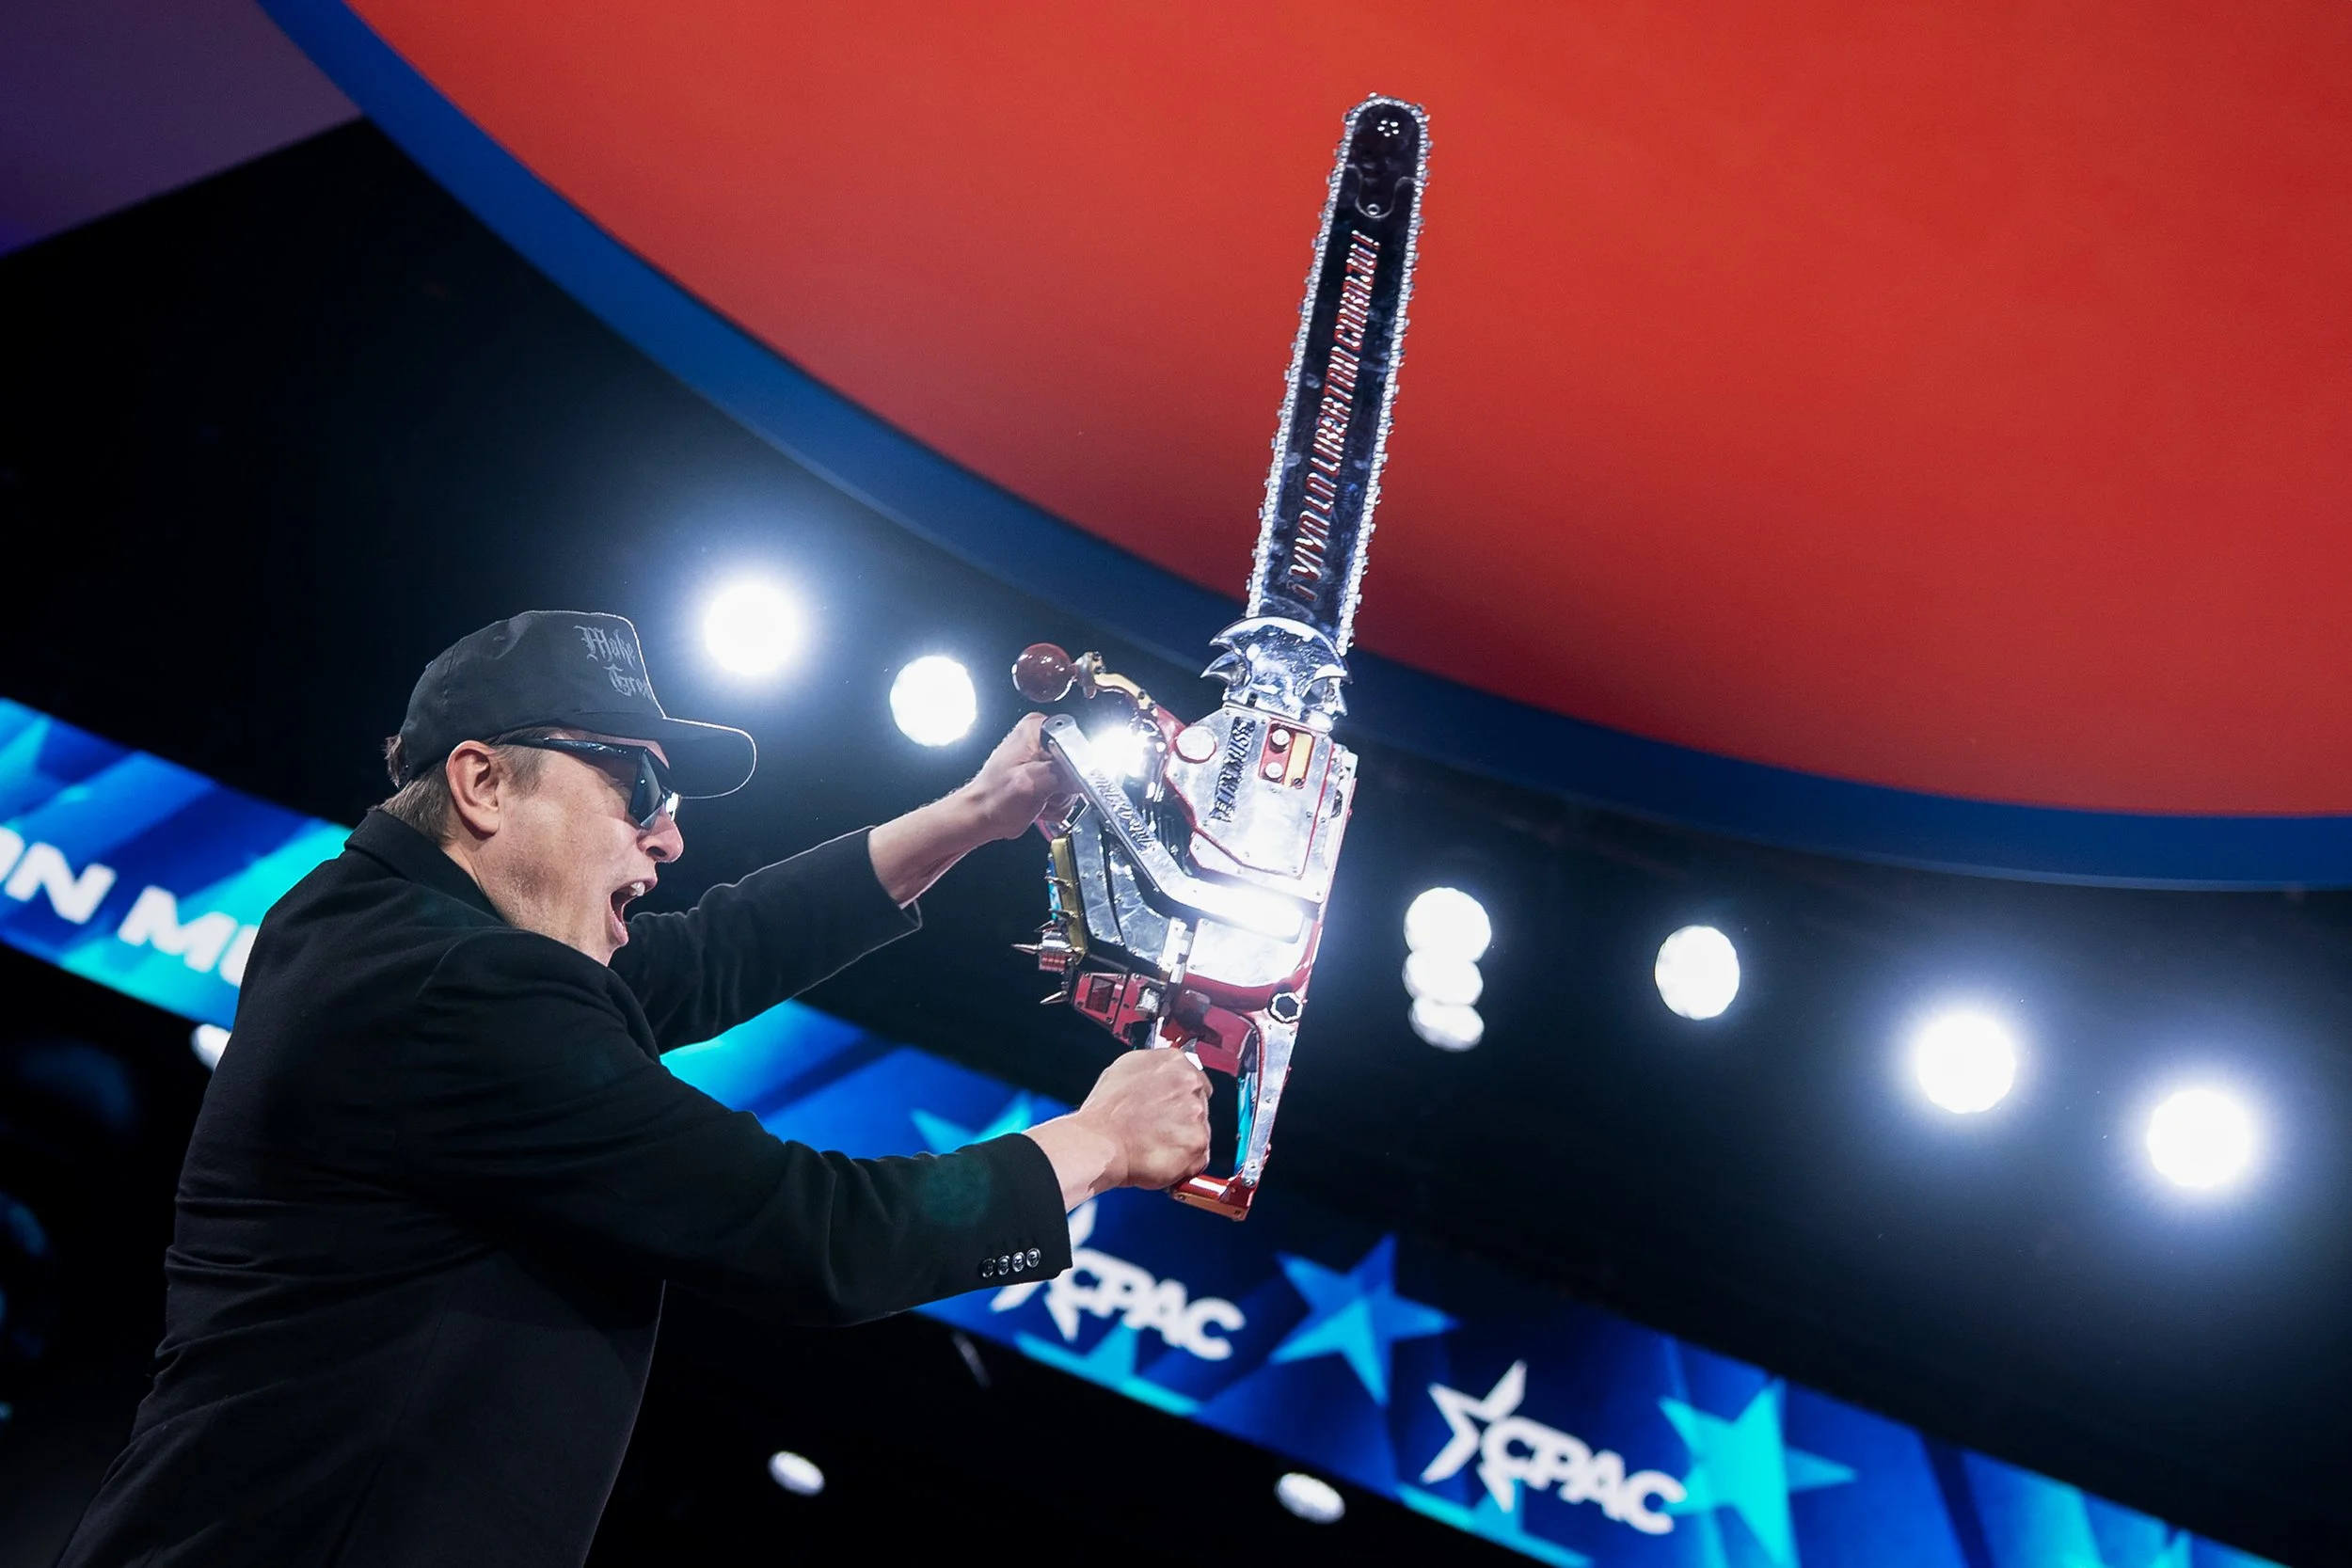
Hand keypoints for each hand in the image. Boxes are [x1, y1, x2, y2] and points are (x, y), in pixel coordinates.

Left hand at [954, 714, 1076, 842]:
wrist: (982, 816)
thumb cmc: (994, 798)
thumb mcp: (1029, 783)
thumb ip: (1061, 774)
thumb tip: (1085, 775)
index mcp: (1036, 728)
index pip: (1075, 744)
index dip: (1071, 768)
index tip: (1055, 783)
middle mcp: (1042, 738)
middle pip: (1078, 765)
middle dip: (1063, 787)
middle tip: (1042, 793)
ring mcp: (1045, 758)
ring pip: (1074, 782)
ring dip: (1059, 799)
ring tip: (1038, 799)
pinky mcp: (1047, 775)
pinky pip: (1067, 792)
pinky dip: (1056, 803)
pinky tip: (1039, 803)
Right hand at [1025, 1049, 1211, 1207]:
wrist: (1099, 1144)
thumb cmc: (1104, 1113)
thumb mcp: (1124, 1070)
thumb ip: (1154, 1072)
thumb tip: (1162, 1077)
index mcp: (1173, 1062)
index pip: (1194, 1079)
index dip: (1181, 1097)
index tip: (1172, 1108)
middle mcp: (1189, 1083)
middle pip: (1199, 1104)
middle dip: (1183, 1118)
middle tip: (1159, 1130)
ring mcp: (1196, 1114)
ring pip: (1200, 1130)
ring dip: (1184, 1140)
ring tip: (1156, 1145)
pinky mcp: (1197, 1143)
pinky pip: (1199, 1157)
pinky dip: (1185, 1163)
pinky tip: (1163, 1159)